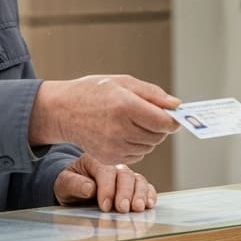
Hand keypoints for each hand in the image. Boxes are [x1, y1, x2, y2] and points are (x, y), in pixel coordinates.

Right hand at [31, 75, 180, 163]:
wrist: (63, 110)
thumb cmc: (94, 92)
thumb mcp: (124, 82)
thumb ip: (153, 94)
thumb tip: (176, 105)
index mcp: (125, 106)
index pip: (163, 122)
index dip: (173, 120)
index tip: (174, 117)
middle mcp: (119, 129)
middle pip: (158, 136)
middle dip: (159, 126)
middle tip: (148, 115)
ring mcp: (113, 147)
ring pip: (149, 147)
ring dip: (148, 136)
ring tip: (132, 122)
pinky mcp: (108, 158)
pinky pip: (137, 155)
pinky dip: (136, 145)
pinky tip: (123, 132)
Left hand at [53, 153, 157, 212]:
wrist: (75, 187)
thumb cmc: (70, 184)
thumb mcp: (64, 184)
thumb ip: (74, 185)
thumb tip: (89, 189)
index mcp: (95, 160)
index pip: (105, 172)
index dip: (106, 189)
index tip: (105, 206)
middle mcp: (114, 165)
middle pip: (125, 175)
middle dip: (125, 193)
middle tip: (123, 209)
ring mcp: (126, 174)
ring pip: (138, 180)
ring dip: (140, 194)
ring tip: (138, 208)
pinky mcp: (134, 185)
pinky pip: (146, 187)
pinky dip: (150, 195)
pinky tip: (149, 204)